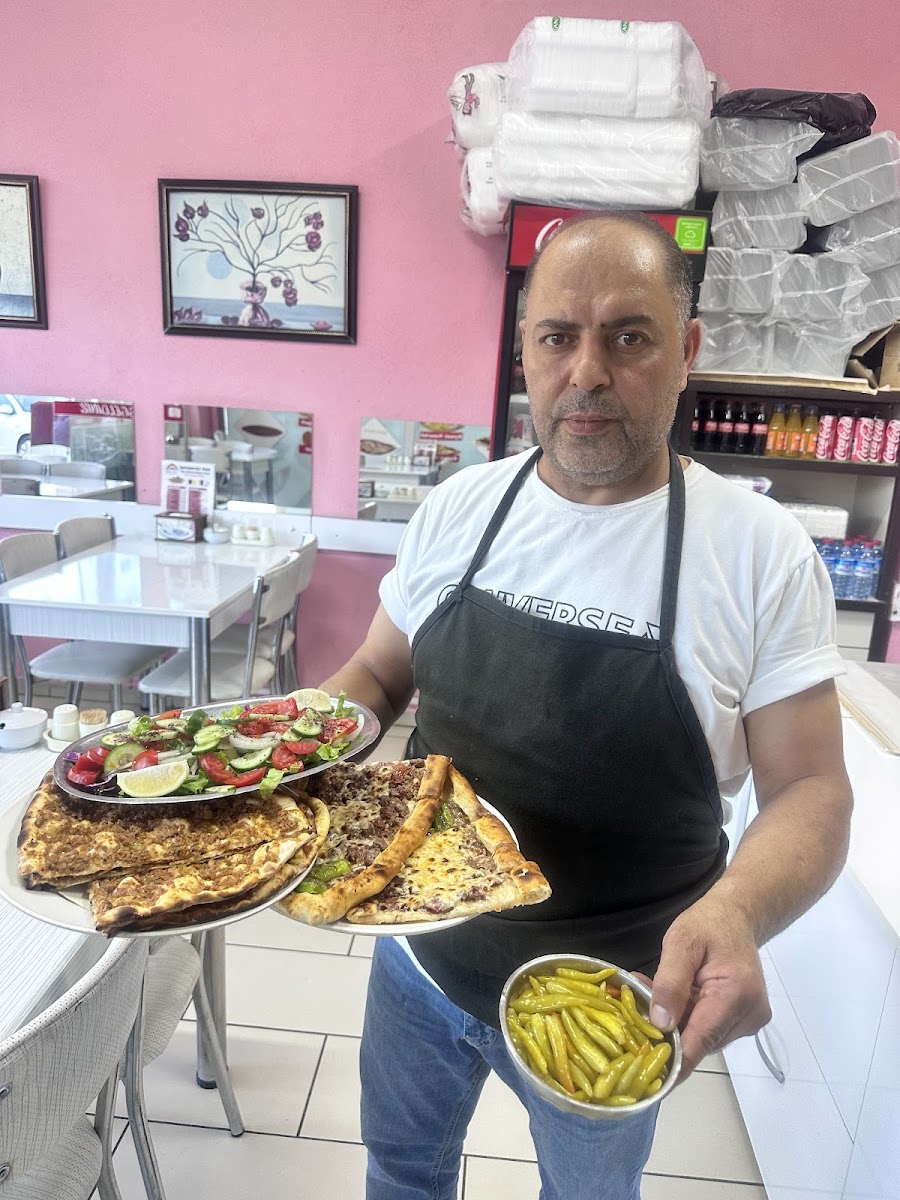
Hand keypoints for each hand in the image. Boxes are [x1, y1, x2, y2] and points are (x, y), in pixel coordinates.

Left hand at [648, 895, 770, 1080]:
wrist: (736, 917)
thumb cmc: (709, 924)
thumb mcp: (681, 943)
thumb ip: (670, 983)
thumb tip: (662, 1024)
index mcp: (736, 995)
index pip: (701, 1041)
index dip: (675, 1062)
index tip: (649, 1077)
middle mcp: (749, 1015)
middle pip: (700, 1040)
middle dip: (668, 1031)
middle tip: (637, 1009)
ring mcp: (749, 1020)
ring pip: (703, 1036)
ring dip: (678, 1022)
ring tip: (654, 996)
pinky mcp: (744, 1020)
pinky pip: (709, 1027)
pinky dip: (689, 1016)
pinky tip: (674, 998)